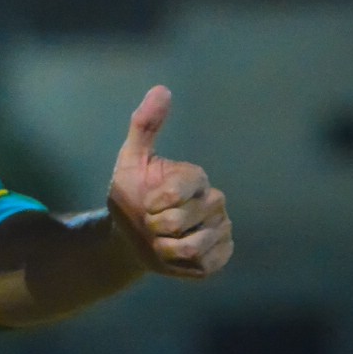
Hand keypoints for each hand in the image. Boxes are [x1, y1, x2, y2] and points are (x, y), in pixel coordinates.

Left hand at [106, 86, 232, 278]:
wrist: (131, 238)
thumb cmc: (131, 195)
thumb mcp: (131, 160)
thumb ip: (145, 125)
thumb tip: (162, 88)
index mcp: (195, 177)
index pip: (180, 190)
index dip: (156, 203)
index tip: (145, 204)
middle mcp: (214, 200)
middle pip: (182, 221)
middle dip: (155, 227)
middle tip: (150, 224)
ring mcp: (221, 229)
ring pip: (193, 245)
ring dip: (165, 249)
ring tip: (161, 241)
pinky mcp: (221, 254)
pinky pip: (206, 263)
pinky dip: (182, 264)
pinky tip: (175, 256)